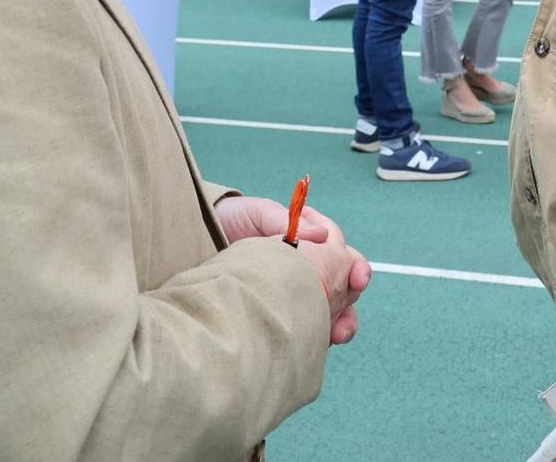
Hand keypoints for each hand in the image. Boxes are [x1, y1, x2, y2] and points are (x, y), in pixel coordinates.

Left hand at [216, 198, 368, 344]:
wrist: (198, 234)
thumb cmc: (233, 218)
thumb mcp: (260, 213)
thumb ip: (288, 221)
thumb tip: (322, 235)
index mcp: (309, 241)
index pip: (343, 256)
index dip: (355, 268)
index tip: (357, 279)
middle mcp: (308, 266)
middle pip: (343, 288)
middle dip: (350, 304)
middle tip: (343, 319)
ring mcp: (294, 289)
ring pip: (329, 311)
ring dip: (339, 324)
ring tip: (335, 335)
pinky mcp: (278, 308)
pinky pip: (305, 325)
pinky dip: (314, 335)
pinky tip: (315, 342)